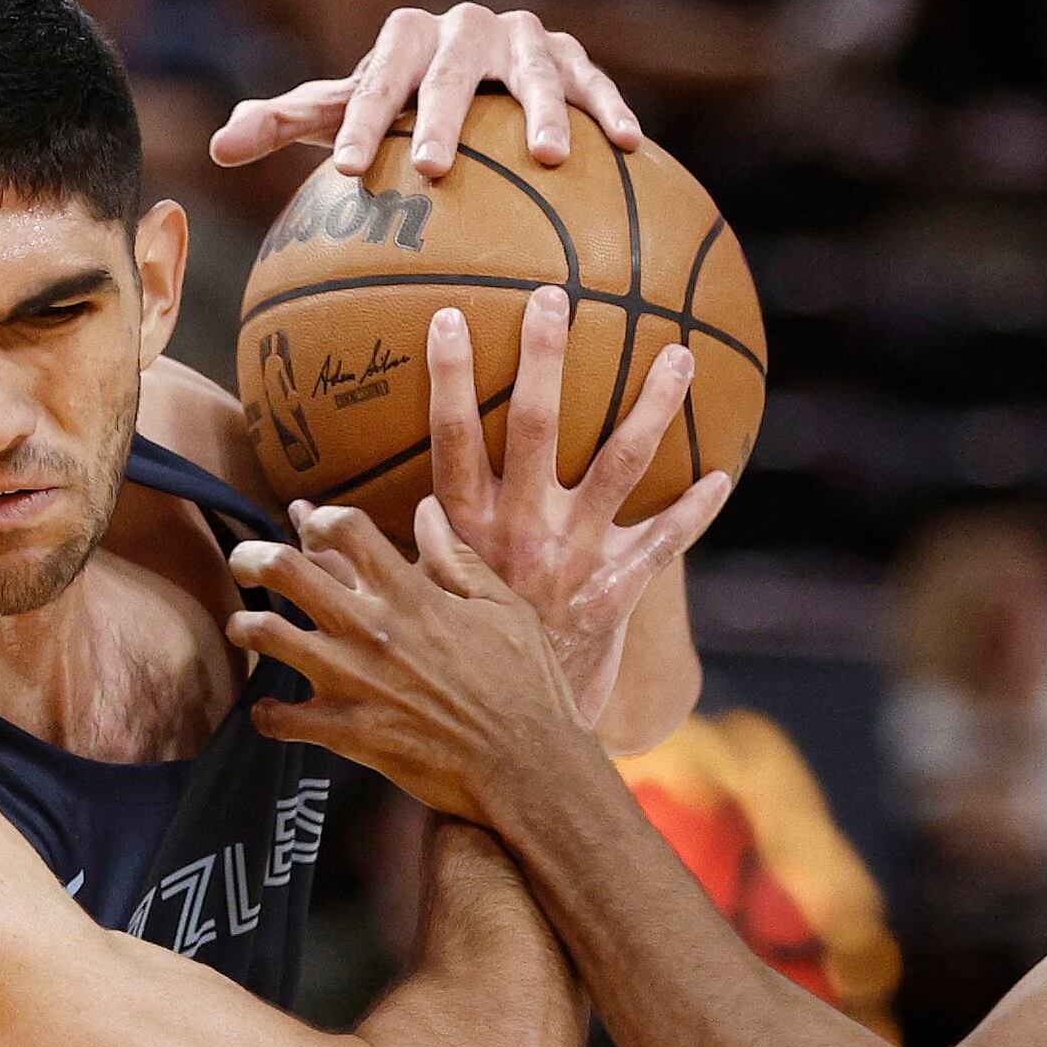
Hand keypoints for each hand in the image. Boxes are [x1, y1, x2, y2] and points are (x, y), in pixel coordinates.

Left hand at [212, 2, 642, 186]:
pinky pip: (593, 81)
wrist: (477, 76)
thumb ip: (291, 124)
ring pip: (533, 70)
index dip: (359, 122)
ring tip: (550, 158)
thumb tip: (218, 148)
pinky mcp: (573, 58)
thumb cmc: (402, 107)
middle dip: (442, 116)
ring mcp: (524, 40)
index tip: (346, 173)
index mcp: (404, 39)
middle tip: (435, 168)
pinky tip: (630, 145)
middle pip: (451, 70)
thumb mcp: (348, 115)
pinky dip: (609, 108)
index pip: (375, 78)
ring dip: (544, 110)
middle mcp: (465, 30)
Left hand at [222, 499, 603, 831]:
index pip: (343, 528)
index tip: (312, 529)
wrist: (525, 765)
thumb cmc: (525, 684)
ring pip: (267, 636)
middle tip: (246, 564)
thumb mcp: (504, 608)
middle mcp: (371, 629)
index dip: (318, 520)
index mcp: (410, 594)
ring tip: (245, 628)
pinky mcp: (346, 732)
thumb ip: (457, 558)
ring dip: (247, 628)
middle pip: (284, 570)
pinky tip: (271, 711)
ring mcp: (352, 680)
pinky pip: (279, 720)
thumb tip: (427, 511)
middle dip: (253, 559)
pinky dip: (268, 715)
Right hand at [419, 285, 735, 727]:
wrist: (507, 749)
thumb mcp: (406, 608)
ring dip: (652, 408)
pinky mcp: (614, 590)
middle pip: (536, 427)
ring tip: (681, 356)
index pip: (451, 438)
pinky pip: (662, 543)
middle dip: (545, 359)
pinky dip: (694, 511)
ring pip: (620, 465)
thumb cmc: (453, 671)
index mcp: (465, 530)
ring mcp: (572, 557)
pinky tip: (723, 475)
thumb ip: (375, 556)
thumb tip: (323, 511)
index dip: (451, 378)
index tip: (451, 316)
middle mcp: (520, 531)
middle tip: (555, 297)